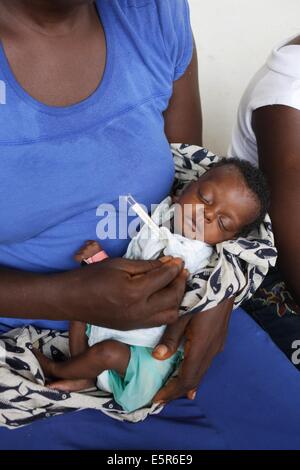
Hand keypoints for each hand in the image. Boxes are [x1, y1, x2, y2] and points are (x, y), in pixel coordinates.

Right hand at [59, 256, 187, 329]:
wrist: (71, 299)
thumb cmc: (92, 277)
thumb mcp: (120, 265)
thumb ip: (147, 265)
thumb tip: (168, 262)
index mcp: (135, 292)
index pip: (165, 278)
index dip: (175, 267)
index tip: (179, 260)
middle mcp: (139, 311)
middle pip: (173, 298)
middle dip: (180, 282)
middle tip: (180, 270)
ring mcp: (137, 323)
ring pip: (170, 314)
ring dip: (176, 299)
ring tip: (174, 284)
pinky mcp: (133, 328)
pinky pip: (159, 321)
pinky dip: (166, 309)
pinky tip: (163, 297)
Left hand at [152, 297, 233, 402]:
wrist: (225, 282)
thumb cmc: (200, 295)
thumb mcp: (182, 314)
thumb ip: (171, 336)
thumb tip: (158, 357)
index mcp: (201, 347)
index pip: (186, 378)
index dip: (171, 391)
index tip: (157, 399)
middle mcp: (211, 351)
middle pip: (194, 379)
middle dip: (177, 390)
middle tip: (161, 398)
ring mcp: (217, 345)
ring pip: (201, 371)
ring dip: (186, 382)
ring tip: (171, 389)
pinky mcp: (219, 339)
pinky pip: (205, 363)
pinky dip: (194, 372)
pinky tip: (189, 373)